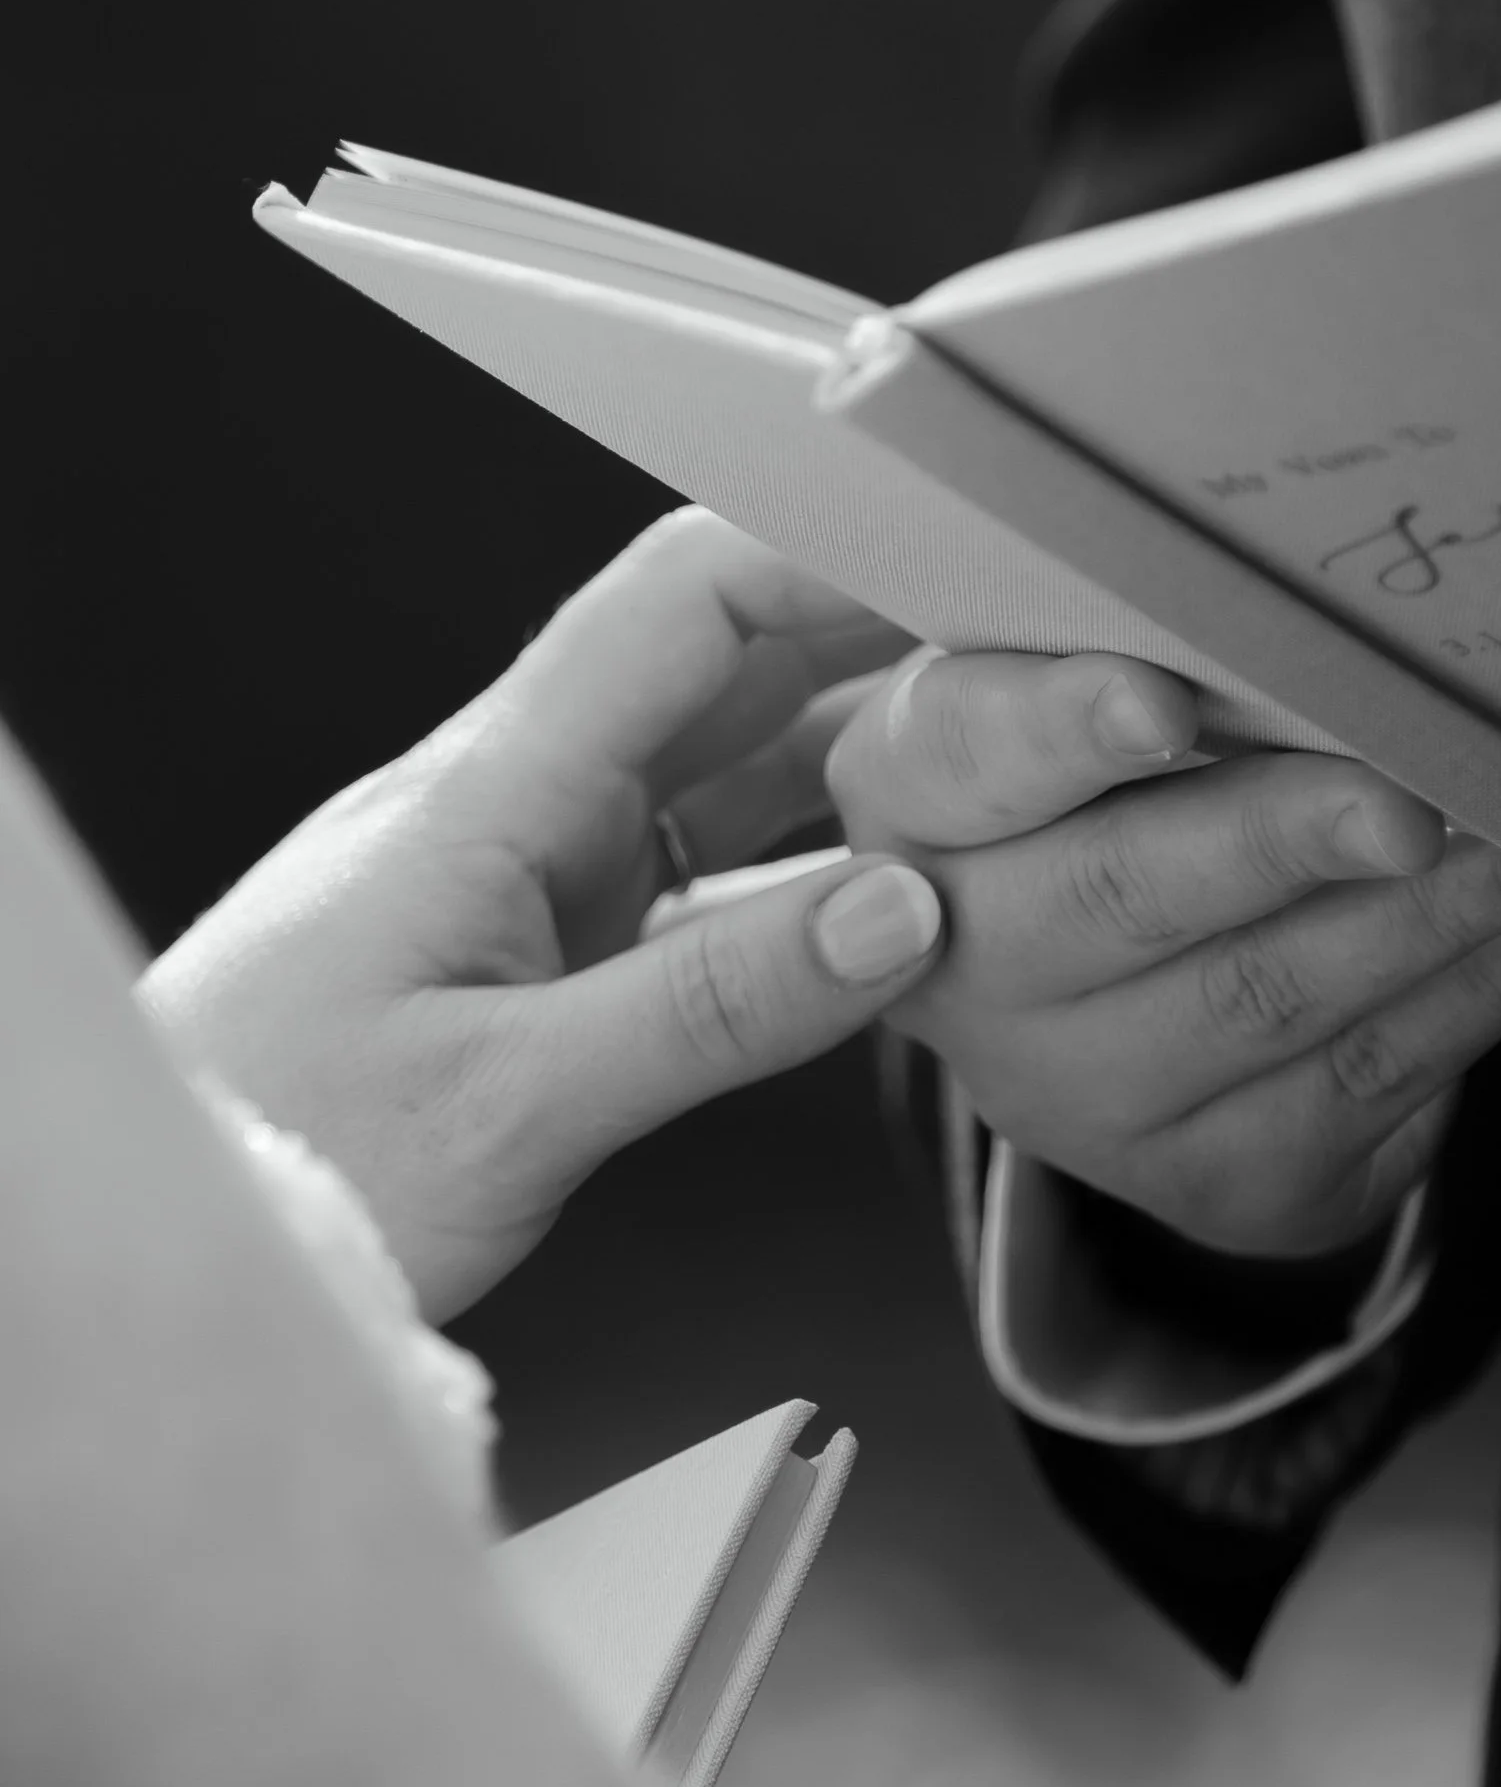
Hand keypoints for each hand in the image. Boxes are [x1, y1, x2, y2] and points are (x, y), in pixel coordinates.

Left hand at [143, 510, 945, 1322]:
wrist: (167, 1231)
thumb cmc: (284, 1158)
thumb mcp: (507, 1106)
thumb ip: (712, 1009)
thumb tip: (903, 913)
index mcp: (491, 789)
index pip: (684, 601)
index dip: (831, 554)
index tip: (973, 564)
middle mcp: (519, 802)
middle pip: (729, 667)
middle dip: (886, 644)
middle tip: (1047, 661)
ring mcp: (533, 871)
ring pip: (729, 771)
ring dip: (862, 762)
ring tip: (1013, 768)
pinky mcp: (543, 950)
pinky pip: (707, 878)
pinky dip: (807, 878)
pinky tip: (898, 901)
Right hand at [826, 649, 1500, 1257]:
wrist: (1131, 1002)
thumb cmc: (1130, 784)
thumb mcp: (1093, 690)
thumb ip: (1155, 643)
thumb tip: (1330, 598)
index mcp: (912, 810)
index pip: (965, 753)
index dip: (1058, 728)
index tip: (1159, 701)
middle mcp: (964, 971)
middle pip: (1120, 898)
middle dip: (1281, 842)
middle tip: (1413, 800)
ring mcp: (1079, 1099)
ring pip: (1264, 1001)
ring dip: (1430, 919)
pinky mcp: (1209, 1185)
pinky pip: (1362, 1086)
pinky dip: (1483, 994)